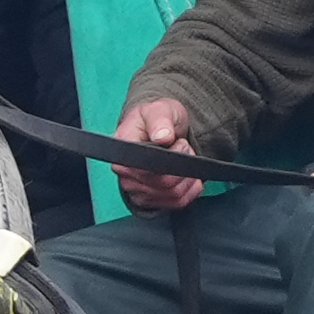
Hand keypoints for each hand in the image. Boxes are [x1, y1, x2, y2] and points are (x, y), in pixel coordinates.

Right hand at [116, 95, 198, 213]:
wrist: (158, 128)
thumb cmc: (156, 119)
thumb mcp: (159, 109)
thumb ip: (159, 121)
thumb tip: (162, 136)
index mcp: (123, 154)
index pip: (148, 170)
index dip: (171, 159)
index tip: (179, 142)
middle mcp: (126, 175)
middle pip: (163, 184)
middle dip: (183, 166)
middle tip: (184, 147)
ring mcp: (137, 190)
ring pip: (173, 195)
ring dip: (188, 177)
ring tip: (185, 158)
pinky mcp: (150, 199)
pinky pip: (176, 203)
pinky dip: (190, 190)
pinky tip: (190, 176)